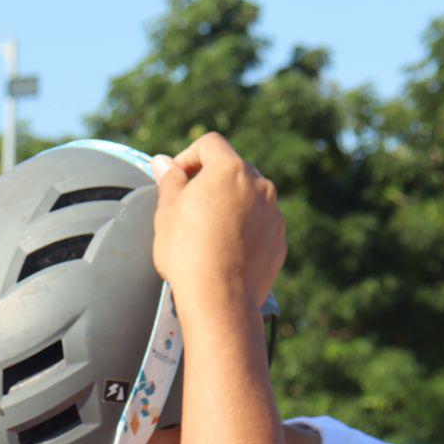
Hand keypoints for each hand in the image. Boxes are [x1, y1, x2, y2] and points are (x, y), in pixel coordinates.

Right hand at [150, 133, 285, 313]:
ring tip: (208, 232)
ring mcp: (273, 213)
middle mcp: (259, 185)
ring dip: (230, 204)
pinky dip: (245, 229)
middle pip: (232, 169)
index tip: (176, 178)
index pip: (209, 144)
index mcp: (230, 169)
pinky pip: (260, 224)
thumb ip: (169, 180)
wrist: (220, 299)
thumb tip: (164, 162)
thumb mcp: (167, 212)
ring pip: (249, 197)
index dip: (188, 156)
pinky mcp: (279, 239)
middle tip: (189, 206)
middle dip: (211, 181)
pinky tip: (225, 250)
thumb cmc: (188, 253)